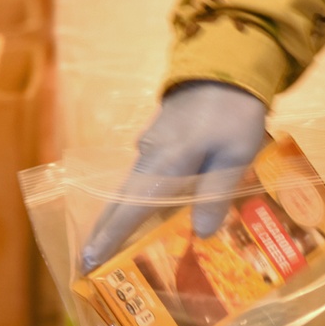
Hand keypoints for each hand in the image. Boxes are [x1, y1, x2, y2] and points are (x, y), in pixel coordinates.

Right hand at [80, 81, 267, 271]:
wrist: (225, 62)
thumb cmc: (234, 111)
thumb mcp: (236, 155)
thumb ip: (216, 194)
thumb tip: (201, 234)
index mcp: (167, 163)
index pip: (131, 208)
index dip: (111, 238)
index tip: (90, 262)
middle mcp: (150, 155)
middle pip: (120, 200)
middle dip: (104, 232)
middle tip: (88, 262)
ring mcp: (151, 143)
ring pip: (131, 187)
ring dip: (119, 215)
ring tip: (111, 245)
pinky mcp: (158, 136)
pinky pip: (143, 174)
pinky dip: (137, 196)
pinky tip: (144, 210)